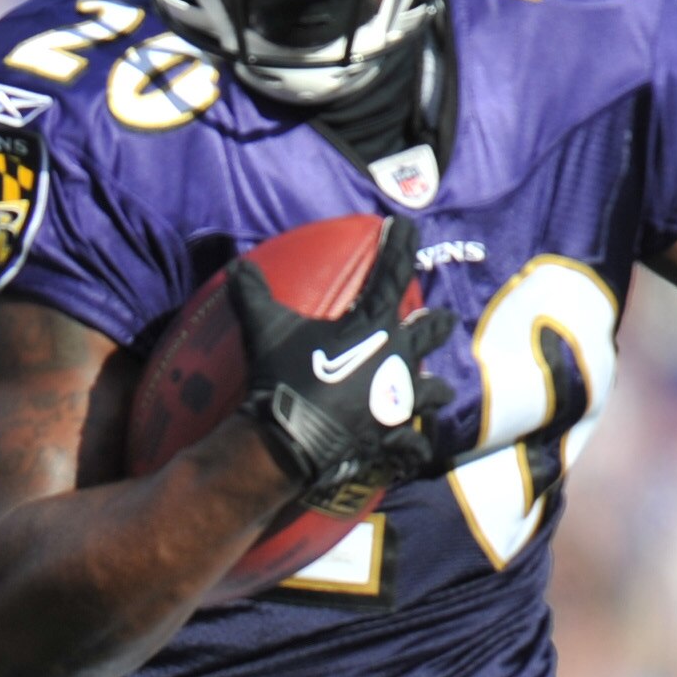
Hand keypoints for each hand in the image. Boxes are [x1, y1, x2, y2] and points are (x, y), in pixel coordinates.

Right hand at [230, 216, 458, 504]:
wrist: (286, 440)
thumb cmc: (282, 378)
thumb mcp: (264, 329)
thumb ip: (252, 293)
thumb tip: (235, 265)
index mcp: (374, 325)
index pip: (394, 273)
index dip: (401, 244)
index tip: (407, 225)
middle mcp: (398, 359)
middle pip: (433, 331)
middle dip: (438, 322)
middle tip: (441, 318)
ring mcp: (399, 402)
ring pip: (434, 391)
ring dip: (433, 388)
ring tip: (433, 390)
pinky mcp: (390, 438)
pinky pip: (413, 446)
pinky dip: (412, 448)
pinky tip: (414, 450)